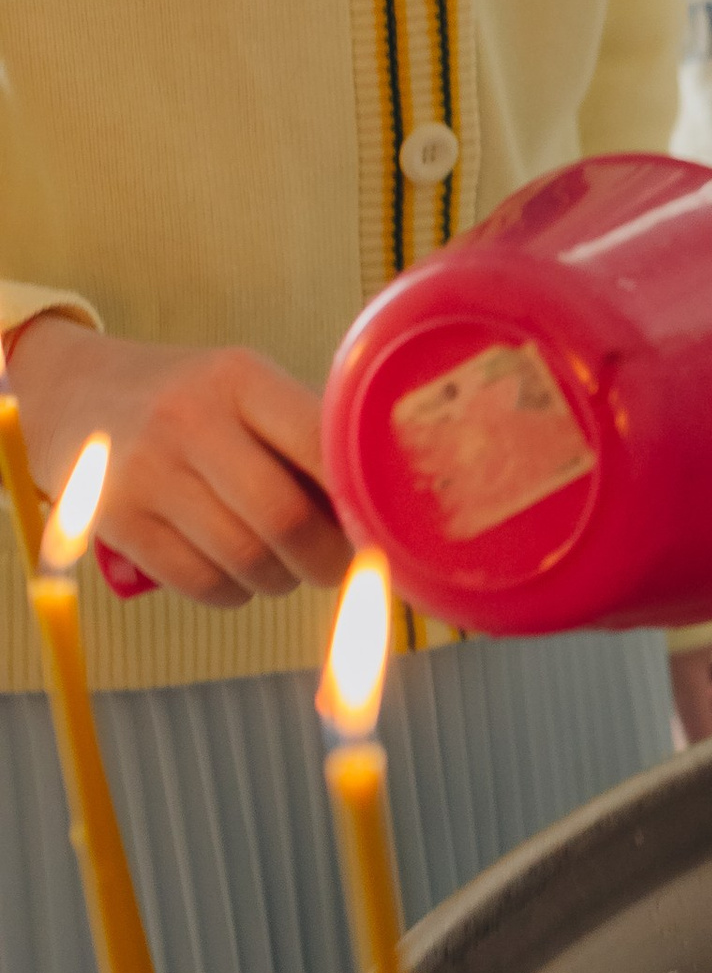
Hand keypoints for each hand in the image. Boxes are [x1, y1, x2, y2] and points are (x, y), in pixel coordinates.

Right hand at [4, 313, 348, 603]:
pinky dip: (234, 594)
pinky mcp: (116, 520)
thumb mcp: (242, 389)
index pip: (320, 443)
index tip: (378, 526)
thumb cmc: (186, 400)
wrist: (69, 393)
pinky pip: (200, 583)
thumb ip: (303, 434)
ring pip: (246, 559)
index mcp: (239, 378)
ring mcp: (146, 471)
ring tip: (283, 567)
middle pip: (287, 518)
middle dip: (327, 560)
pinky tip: (236, 576)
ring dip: (281, 581)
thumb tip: (380, 510)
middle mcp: (190, 419)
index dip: (361, 499)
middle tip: (335, 566)